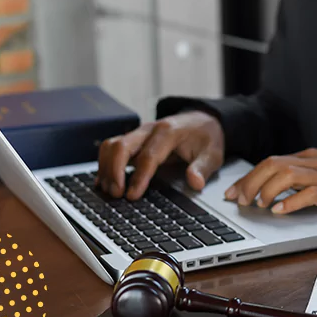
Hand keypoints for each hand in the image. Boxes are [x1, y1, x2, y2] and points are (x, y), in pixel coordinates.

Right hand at [96, 111, 224, 199]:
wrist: (202, 121)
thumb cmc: (206, 138)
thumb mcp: (213, 153)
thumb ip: (203, 168)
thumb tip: (195, 182)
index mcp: (169, 132)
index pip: (148, 156)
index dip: (138, 177)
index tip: (132, 195)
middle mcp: (150, 129)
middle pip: (122, 146)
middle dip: (115, 171)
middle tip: (116, 194)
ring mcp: (139, 133)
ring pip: (112, 145)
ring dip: (106, 168)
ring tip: (109, 191)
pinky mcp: (134, 140)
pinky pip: (112, 149)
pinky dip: (105, 164)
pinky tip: (104, 181)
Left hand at [223, 148, 316, 215]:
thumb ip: (302, 176)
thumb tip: (275, 187)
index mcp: (309, 157)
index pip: (270, 161)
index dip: (248, 177)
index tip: (234, 191)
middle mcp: (313, 162)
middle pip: (272, 165)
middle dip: (250, 183)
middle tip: (240, 201)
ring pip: (285, 175)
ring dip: (266, 190)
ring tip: (258, 205)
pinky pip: (308, 193)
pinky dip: (290, 202)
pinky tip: (280, 210)